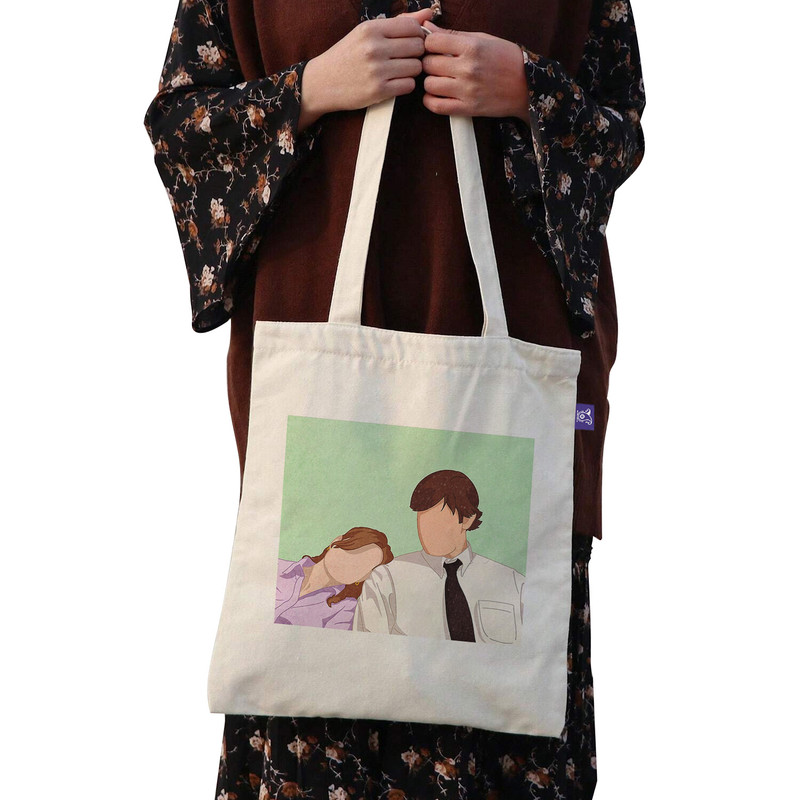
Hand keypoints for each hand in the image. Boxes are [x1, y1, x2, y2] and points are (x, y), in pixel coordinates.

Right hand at [300, 8, 433, 127]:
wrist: (322, 83)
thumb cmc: (347, 56)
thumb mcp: (367, 33)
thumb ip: (398, 23)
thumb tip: (428, 14)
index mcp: (371, 29)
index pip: (412, 26)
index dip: (417, 35)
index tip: (410, 42)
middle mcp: (374, 48)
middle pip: (418, 47)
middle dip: (416, 53)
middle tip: (405, 58)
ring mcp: (376, 70)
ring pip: (416, 67)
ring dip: (412, 70)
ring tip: (398, 71)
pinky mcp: (378, 91)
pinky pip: (409, 85)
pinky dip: (406, 85)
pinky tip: (395, 83)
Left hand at [420, 20, 530, 124]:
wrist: (527, 86)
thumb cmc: (506, 59)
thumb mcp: (483, 39)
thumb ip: (453, 34)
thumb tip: (426, 27)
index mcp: (472, 47)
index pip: (432, 42)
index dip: (430, 44)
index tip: (435, 48)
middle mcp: (468, 68)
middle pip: (429, 64)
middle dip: (430, 63)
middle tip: (438, 65)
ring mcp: (467, 90)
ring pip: (429, 84)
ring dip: (430, 82)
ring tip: (439, 80)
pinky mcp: (468, 108)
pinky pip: (437, 106)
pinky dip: (430, 101)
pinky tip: (436, 95)